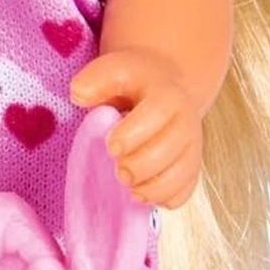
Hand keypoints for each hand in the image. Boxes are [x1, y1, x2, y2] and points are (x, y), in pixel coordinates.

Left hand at [68, 47, 202, 208]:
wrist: (164, 87)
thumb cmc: (133, 83)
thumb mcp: (114, 70)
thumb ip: (96, 79)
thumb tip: (78, 96)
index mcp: (167, 96)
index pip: (156, 115)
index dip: (132, 134)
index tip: (110, 146)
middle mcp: (186, 122)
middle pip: (169, 150)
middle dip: (140, 166)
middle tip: (118, 172)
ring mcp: (191, 146)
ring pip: (182, 175)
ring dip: (153, 188)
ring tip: (130, 189)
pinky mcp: (191, 167)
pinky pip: (185, 191)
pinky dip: (164, 199)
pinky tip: (143, 194)